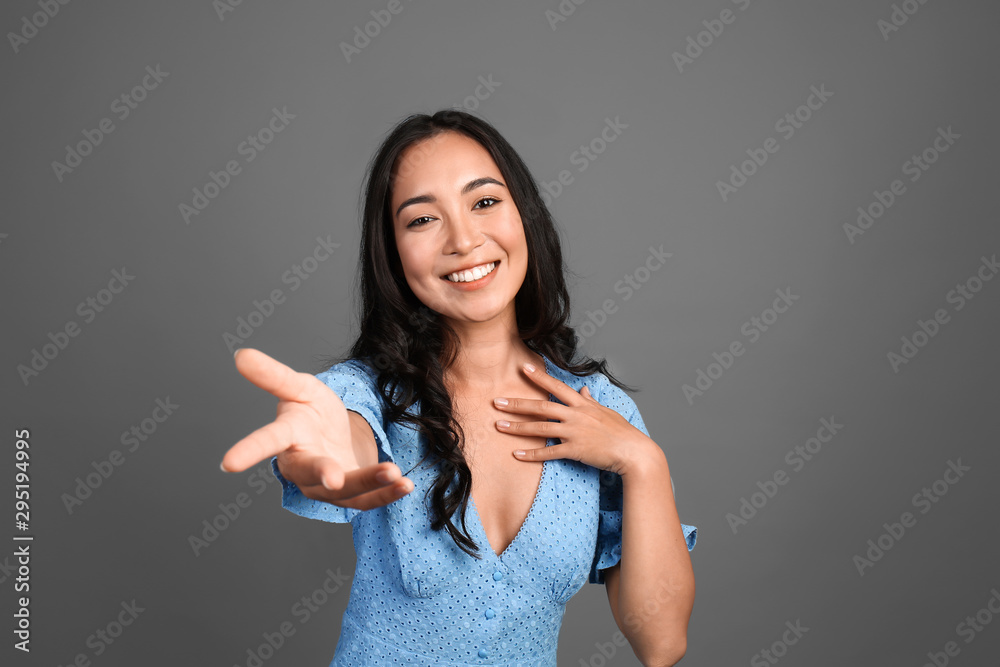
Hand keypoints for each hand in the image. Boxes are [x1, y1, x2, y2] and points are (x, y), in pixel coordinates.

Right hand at [221, 348, 411, 509]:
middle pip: (309, 474)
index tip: (227, 464)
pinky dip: (386, 494)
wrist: (334, 434)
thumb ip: (273, 375)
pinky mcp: (350, 494)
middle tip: (334, 479)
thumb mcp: (299, 387)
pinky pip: (367, 500)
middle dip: (323, 476)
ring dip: (369, 483)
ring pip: (344, 491)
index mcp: (287, 437)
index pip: (267, 441)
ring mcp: (326, 485)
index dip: (248, 450)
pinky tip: (405, 485)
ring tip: (393, 472)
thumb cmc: (311, 410)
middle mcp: (302, 466)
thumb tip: (240, 355)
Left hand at [493, 362, 663, 475]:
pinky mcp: (575, 450)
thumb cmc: (622, 432)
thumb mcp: (607, 412)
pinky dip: (532, 454)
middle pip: (542, 406)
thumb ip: (591, 401)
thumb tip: (584, 390)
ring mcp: (575, 432)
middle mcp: (576, 415)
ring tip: (499, 426)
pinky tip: (517, 454)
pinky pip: (549, 452)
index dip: (539, 377)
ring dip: (518, 427)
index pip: (557, 386)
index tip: (523, 368)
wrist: (634, 452)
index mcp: (583, 404)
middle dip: (518, 404)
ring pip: (540, 428)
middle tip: (497, 402)